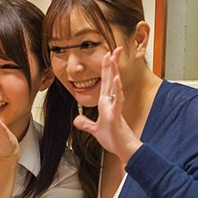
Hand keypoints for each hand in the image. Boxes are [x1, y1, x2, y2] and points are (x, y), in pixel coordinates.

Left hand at [72, 47, 141, 162]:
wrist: (121, 149)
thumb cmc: (112, 138)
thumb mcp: (95, 130)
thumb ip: (86, 124)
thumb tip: (76, 120)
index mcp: (105, 103)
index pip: (105, 82)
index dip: (106, 69)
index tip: (107, 55)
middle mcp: (111, 102)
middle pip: (110, 79)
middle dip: (111, 63)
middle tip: (114, 48)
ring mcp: (115, 107)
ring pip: (114, 85)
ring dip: (113, 71)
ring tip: (113, 57)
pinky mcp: (117, 115)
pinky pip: (117, 100)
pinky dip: (117, 89)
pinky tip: (116, 79)